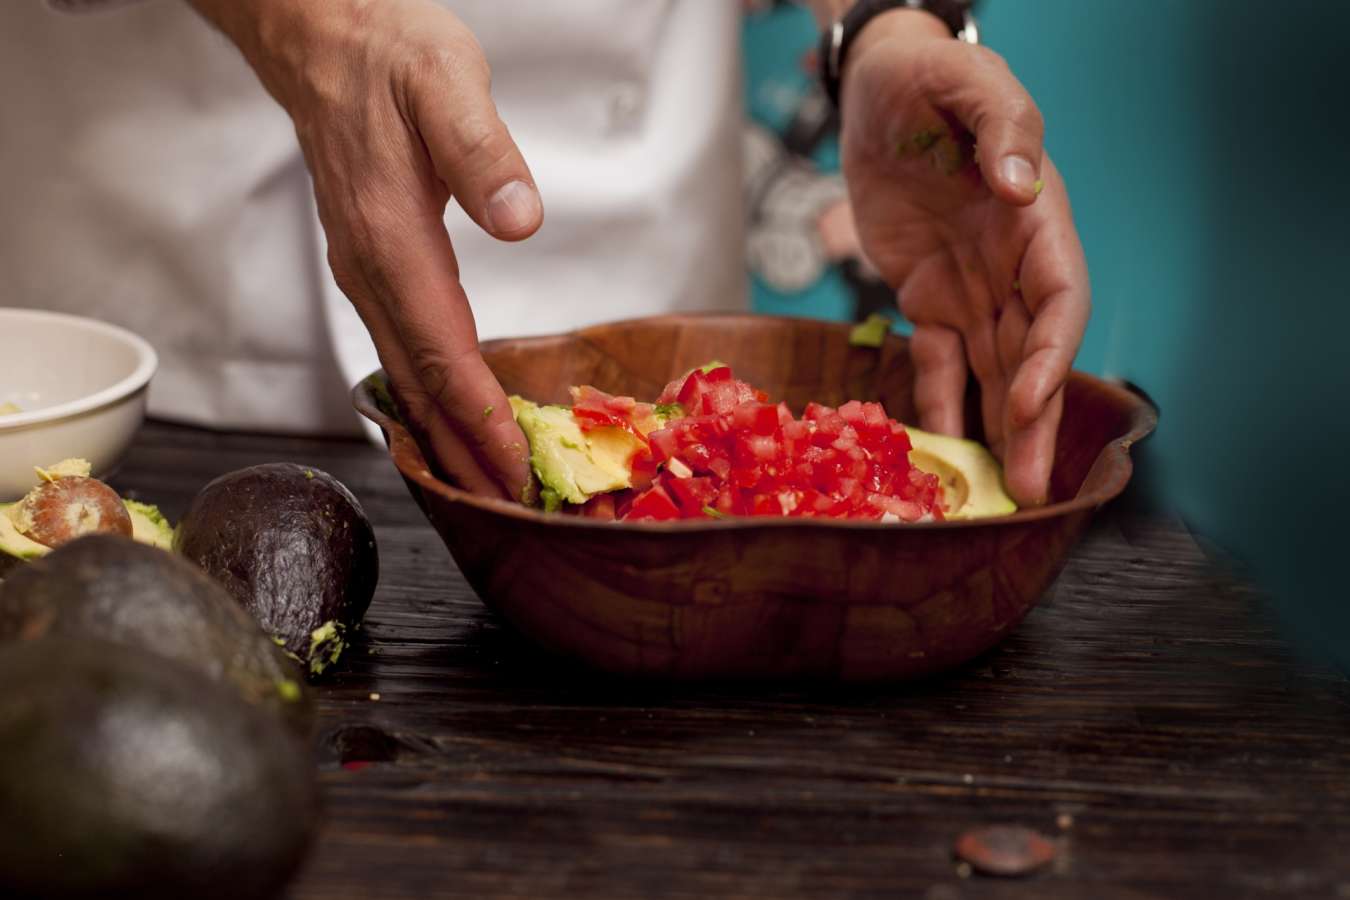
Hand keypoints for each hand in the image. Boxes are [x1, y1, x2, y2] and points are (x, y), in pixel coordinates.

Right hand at [188, 0, 541, 500]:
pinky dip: (427, 392)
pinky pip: (399, 345)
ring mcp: (363, 269)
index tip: (510, 470)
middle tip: (504, 505)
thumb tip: (520, 219)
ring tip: (482, 480)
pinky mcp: (370, 262)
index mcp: (391, 238)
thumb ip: (483, 152)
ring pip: (403, 372)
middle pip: (418, 382)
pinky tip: (447, 414)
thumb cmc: (389, 55)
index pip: (442, 350)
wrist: (326, 37)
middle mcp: (369, 267)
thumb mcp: (447, 83)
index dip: (477, 418)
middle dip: (461, 451)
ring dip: (442, 431)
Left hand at [838, 11, 1089, 505]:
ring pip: (991, 372)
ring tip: (1000, 492)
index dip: (1053, 355)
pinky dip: (939, 403)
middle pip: (1032, 355)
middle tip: (1034, 490)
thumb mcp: (969, 82)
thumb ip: (1004, 127)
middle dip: (1035, 423)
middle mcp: (1011, 265)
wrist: (877, 91)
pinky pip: (935, 361)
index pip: (1060, 300)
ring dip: (998, 432)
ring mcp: (970, 288)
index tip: (1031, 400)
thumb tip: (1021, 187)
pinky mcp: (925, 298)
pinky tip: (941, 450)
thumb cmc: (929, 80)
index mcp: (1035, 220)